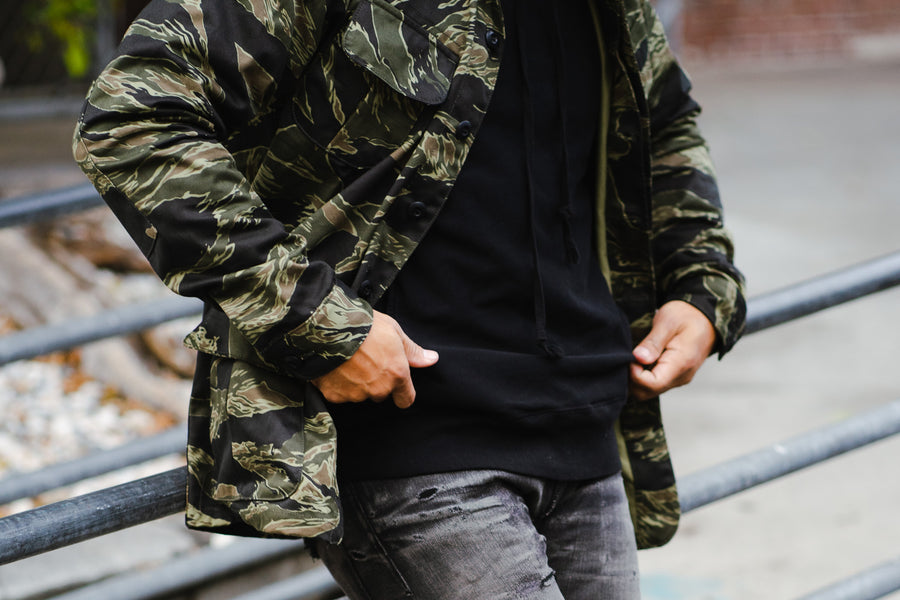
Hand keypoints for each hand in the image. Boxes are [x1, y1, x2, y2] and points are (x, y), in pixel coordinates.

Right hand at [312, 311, 438, 408]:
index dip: (402, 393)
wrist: (329, 328)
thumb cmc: (365, 325)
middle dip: (376, 381)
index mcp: (397, 375)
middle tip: (366, 360)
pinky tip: (335, 366)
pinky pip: (340, 393)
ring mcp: (355, 394)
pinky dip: (337, 384)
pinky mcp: (334, 395)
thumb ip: (412, 351)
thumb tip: (432, 359)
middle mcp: (378, 389)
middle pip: (381, 394)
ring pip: (359, 394)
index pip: (406, 399)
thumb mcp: (394, 331)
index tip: (397, 385)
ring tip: (348, 360)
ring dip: (356, 382)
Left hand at [629, 300, 715, 400]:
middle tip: (627, 359)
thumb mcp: (667, 322)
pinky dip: (642, 378)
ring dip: (636, 379)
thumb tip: (638, 358)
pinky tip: (639, 362)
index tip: (630, 359)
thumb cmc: (686, 316)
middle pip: (648, 392)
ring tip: (633, 358)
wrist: (704, 317)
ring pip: (649, 391)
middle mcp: (681, 376)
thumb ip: (653, 342)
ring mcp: (679, 378)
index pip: (653, 384)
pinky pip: (654, 385)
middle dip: (631, 379)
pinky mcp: (675, 377)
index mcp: (681, 363)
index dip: (635, 375)